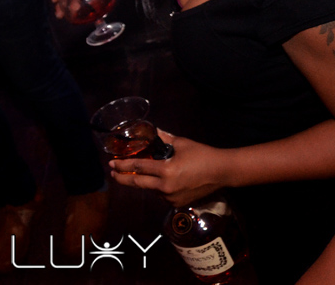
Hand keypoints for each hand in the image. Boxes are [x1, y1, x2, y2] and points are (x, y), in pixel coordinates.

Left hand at [110, 130, 226, 206]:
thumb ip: (164, 138)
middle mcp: (165, 187)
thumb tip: (153, 130)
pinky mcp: (176, 203)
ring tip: (149, 173)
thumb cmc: (203, 155)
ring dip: (146, 182)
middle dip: (122, 178)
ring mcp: (170, 197)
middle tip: (113, 173)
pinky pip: (162, 195)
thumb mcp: (182, 143)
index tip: (112, 163)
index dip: (123, 165)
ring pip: (151, 189)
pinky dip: (160, 187)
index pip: (138, 167)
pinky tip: (167, 181)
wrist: (222, 172)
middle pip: (137, 183)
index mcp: (166, 170)